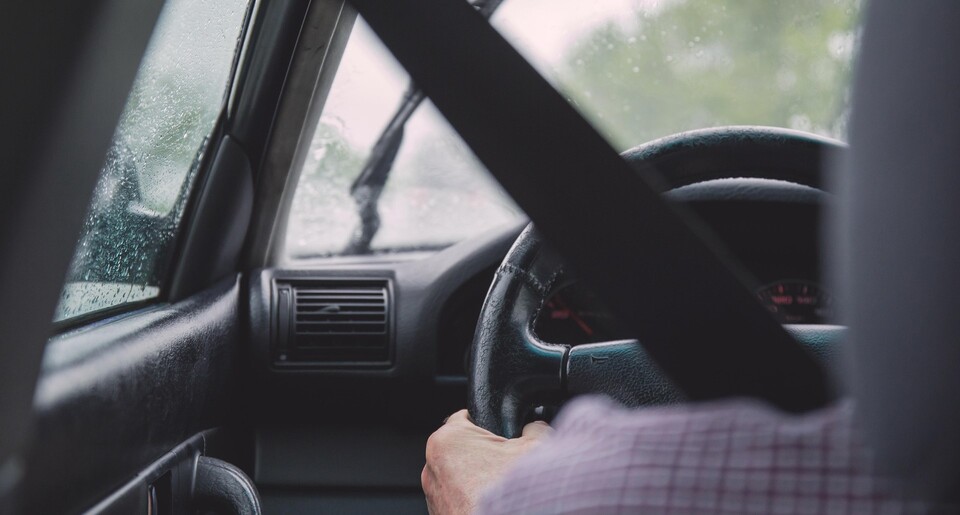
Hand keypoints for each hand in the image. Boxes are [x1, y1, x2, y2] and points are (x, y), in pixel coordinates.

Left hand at [422, 410, 550, 514]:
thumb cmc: (510, 493)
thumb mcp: (536, 448)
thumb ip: (534, 428)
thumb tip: (535, 426)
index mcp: (448, 439)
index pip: (466, 417)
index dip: (489, 424)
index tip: (503, 434)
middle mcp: (432, 465)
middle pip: (463, 449)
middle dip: (485, 454)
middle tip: (508, 465)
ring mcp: (432, 494)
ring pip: (459, 476)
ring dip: (478, 479)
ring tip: (501, 488)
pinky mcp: (438, 513)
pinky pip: (457, 498)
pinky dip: (472, 499)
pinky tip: (493, 506)